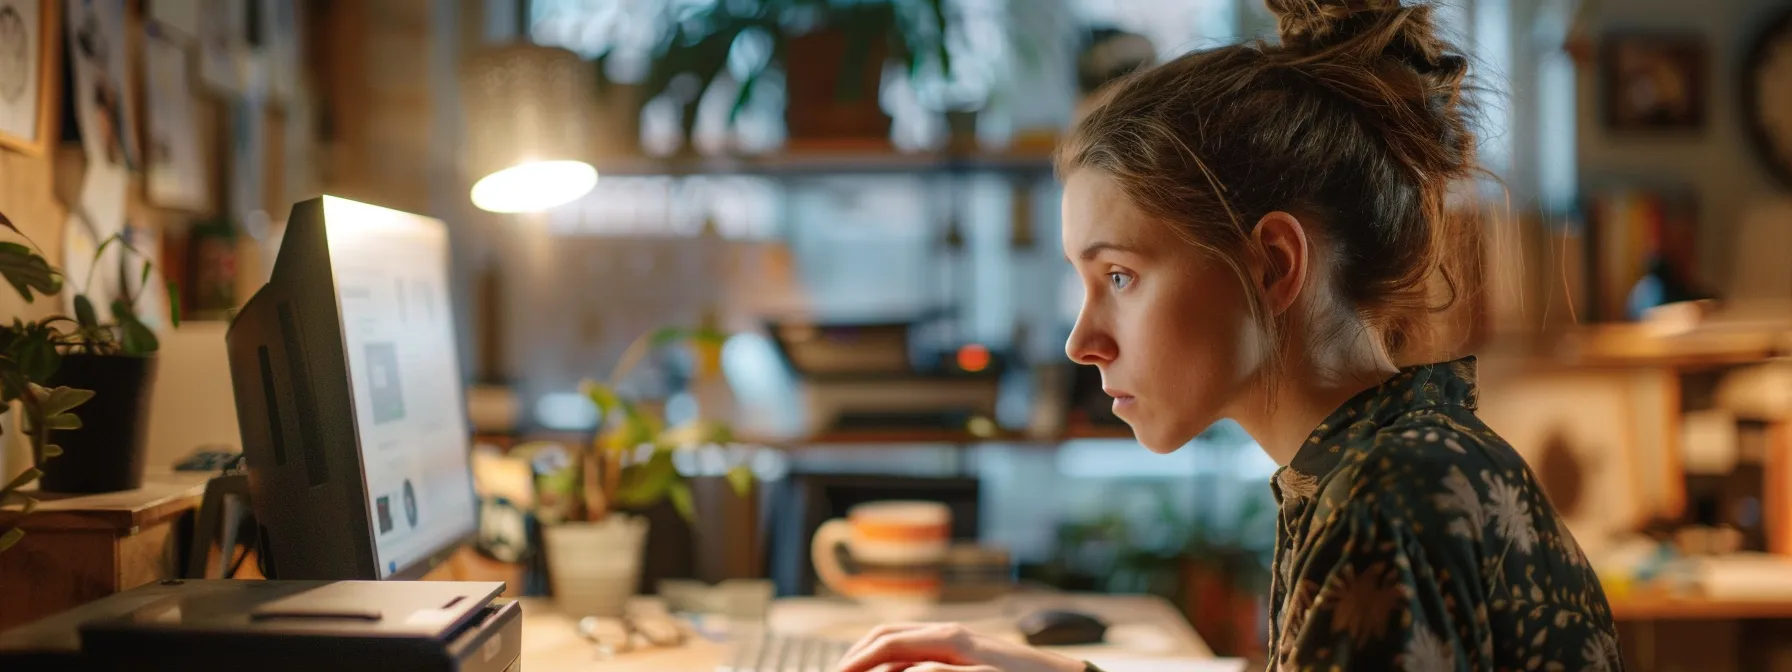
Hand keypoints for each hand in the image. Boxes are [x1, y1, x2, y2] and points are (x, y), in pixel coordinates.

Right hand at [835, 622, 1085, 671]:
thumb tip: (906, 670)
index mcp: (948, 638)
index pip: (887, 644)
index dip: (857, 662)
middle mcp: (947, 633)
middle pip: (886, 635)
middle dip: (856, 654)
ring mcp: (954, 639)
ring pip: (898, 643)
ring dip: (872, 658)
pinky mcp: (962, 650)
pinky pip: (916, 653)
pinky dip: (894, 665)